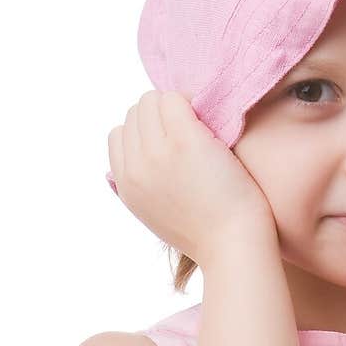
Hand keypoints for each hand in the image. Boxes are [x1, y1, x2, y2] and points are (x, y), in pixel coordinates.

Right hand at [107, 91, 275, 260]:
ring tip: (200, 130)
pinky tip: (209, 124)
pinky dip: (190, 104)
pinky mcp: (185, 140)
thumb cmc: (204, 232)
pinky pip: (175, 99)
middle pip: (135, 114)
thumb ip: (134, 189)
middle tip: (189, 134)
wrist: (232, 246)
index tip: (170, 143)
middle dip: (160, 117)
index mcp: (125, 184)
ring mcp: (158, 151)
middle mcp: (136, 166)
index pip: (119, 135)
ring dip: (175, 107)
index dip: (145, 133)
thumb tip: (113, 171)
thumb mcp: (151, 215)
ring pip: (152, 101)